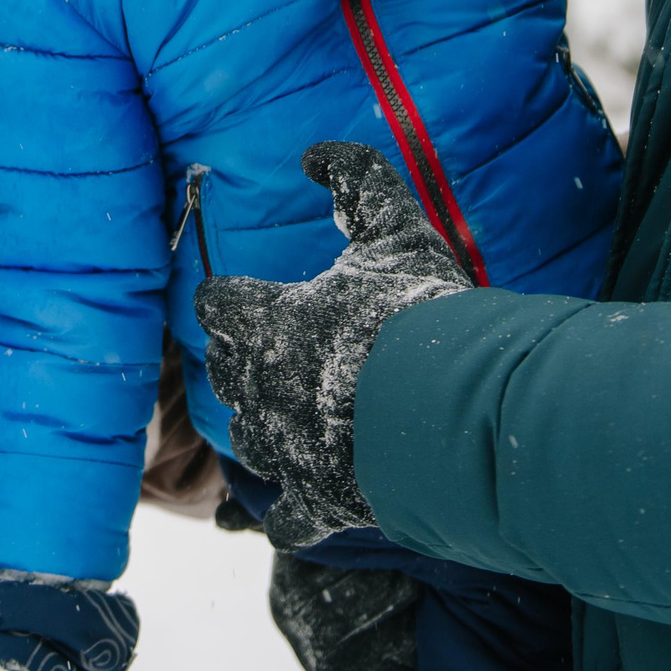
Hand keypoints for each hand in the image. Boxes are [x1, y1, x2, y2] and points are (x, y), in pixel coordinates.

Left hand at [194, 142, 470, 549]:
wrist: (454, 411)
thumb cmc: (420, 313)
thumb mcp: (396, 228)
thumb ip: (356, 179)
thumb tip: (310, 153)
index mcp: (266, 321)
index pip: (216, 305)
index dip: (232, 300)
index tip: (248, 298)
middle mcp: (258, 388)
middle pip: (225, 372)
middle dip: (244, 359)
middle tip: (279, 349)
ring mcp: (285, 451)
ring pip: (249, 440)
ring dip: (266, 425)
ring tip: (298, 414)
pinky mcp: (317, 502)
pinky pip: (286, 518)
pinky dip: (292, 513)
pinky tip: (303, 504)